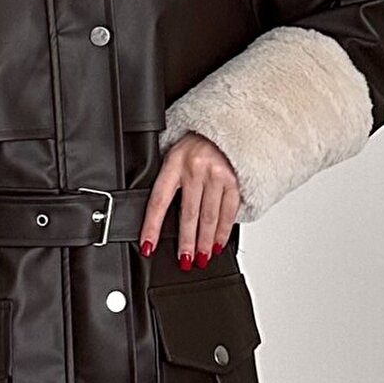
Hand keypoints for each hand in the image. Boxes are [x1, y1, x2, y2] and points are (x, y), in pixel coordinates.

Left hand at [139, 133, 241, 265]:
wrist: (228, 122)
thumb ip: (170, 179)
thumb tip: (160, 215)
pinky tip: (219, 243)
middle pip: (189, 214)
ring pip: (209, 216)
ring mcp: (217, 175)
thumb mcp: (175, 152)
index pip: (159, 200)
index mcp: (174, 162)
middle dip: (186, 242)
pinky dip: (224, 231)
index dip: (152, 226)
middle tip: (185, 261)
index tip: (148, 246)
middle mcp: (196, 168)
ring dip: (206, 242)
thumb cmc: (198, 141)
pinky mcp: (235, 180)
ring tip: (202, 258)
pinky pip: (229, 211)